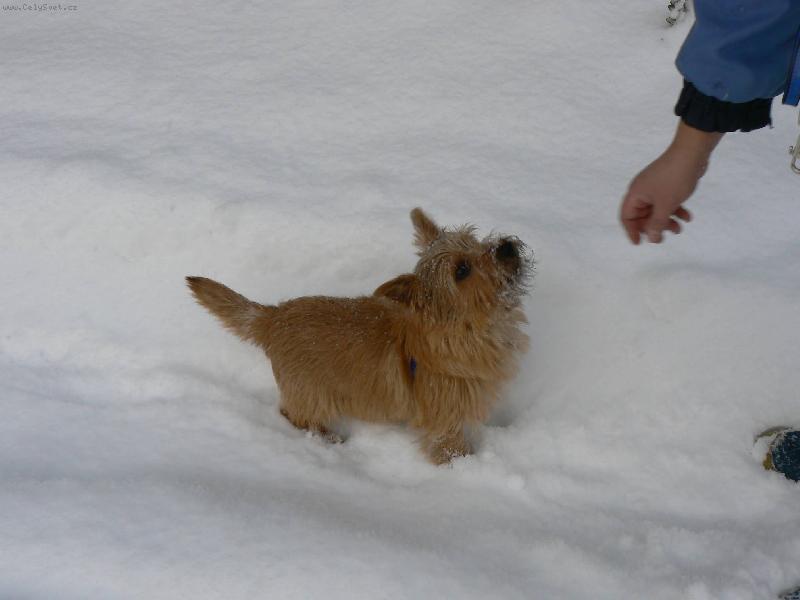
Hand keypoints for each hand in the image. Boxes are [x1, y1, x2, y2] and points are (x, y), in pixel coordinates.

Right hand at [620, 121, 722, 244]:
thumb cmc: (674, 179)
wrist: (692, 152)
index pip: (626, 216)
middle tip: (664, 237)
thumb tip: (651, 239)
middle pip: (642, 215)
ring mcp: (655, 187)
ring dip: (667, 221)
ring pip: (657, 210)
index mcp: (636, 194)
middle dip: (654, 227)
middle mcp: (642, 191)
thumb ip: (657, 224)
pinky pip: (667, 202)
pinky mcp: (667, 184)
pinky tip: (687, 216)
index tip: (639, 243)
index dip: (631, 231)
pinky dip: (675, 210)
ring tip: (679, 229)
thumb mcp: (665, 205)